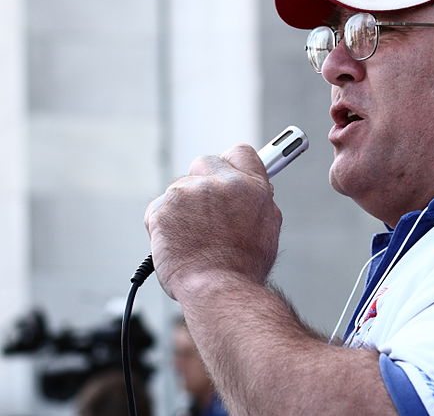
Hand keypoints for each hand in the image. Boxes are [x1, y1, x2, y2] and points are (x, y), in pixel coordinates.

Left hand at [144, 144, 281, 298]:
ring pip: (180, 188)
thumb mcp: (267, 227)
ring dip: (183, 206)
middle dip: (203, 181)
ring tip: (193, 237)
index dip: (233, 163)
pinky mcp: (163, 206)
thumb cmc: (243, 267)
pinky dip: (163, 223)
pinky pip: (159, 208)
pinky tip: (177, 243)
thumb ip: (258, 201)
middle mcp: (223, 182)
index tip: (228, 172)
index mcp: (252, 187)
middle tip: (206, 210)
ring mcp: (191, 192)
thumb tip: (250, 189)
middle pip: (206, 162)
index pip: (241, 152)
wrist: (218, 289)